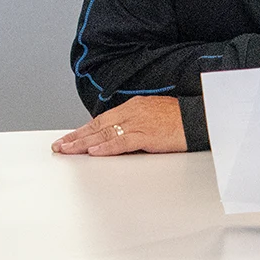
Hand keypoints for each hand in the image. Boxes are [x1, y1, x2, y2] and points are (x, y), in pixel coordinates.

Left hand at [52, 95, 186, 155]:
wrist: (199, 118)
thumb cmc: (180, 119)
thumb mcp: (152, 116)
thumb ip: (134, 124)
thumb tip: (118, 136)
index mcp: (133, 107)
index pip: (101, 120)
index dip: (83, 130)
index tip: (69, 138)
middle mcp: (132, 112)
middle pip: (98, 126)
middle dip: (76, 137)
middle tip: (60, 146)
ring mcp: (139, 123)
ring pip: (105, 134)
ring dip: (84, 143)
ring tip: (68, 150)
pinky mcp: (147, 135)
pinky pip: (122, 142)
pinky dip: (106, 148)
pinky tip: (93, 152)